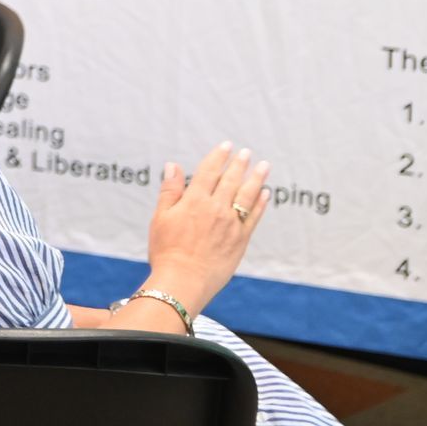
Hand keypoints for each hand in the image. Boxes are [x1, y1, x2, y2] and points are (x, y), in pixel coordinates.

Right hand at [144, 141, 270, 313]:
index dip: (218, 157)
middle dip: (240, 164)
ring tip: (264, 166)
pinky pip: (254, 217)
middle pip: (231, 180)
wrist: (183, 280)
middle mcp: (216, 209)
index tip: (226, 146)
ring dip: (256, 178)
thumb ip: (170, 190)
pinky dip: (261, 203)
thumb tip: (173, 165)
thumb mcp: (160, 217)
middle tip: (247, 152)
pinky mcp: (241, 240)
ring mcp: (231, 224)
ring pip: (247, 195)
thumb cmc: (166, 250)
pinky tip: (265, 194)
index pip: (209, 171)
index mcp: (194, 201)